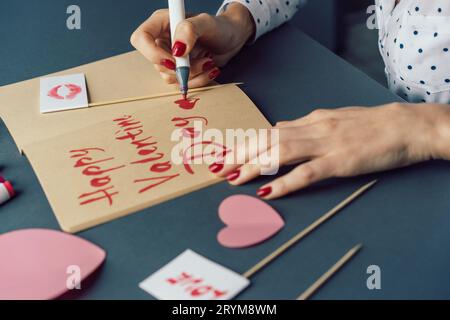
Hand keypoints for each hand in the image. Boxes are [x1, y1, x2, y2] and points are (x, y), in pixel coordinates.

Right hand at [130, 3, 254, 87]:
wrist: (233, 39)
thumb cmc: (220, 27)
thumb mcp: (207, 23)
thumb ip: (190, 30)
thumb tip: (177, 49)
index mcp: (162, 23)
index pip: (141, 38)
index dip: (152, 53)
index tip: (174, 60)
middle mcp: (162, 41)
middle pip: (158, 63)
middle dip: (183, 68)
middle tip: (204, 60)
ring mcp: (170, 57)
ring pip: (170, 77)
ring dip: (193, 75)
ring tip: (209, 62)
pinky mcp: (180, 71)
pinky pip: (181, 84)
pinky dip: (198, 81)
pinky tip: (210, 70)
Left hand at [211, 103, 449, 198]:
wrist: (406, 126)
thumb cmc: (372, 125)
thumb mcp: (333, 119)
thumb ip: (304, 125)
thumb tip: (278, 126)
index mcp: (312, 120)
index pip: (270, 130)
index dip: (245, 142)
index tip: (226, 152)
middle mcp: (313, 129)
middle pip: (268, 139)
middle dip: (240, 153)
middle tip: (217, 167)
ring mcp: (326, 144)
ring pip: (281, 152)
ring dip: (253, 165)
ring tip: (232, 178)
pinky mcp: (340, 161)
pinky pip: (307, 172)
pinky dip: (285, 182)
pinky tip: (267, 190)